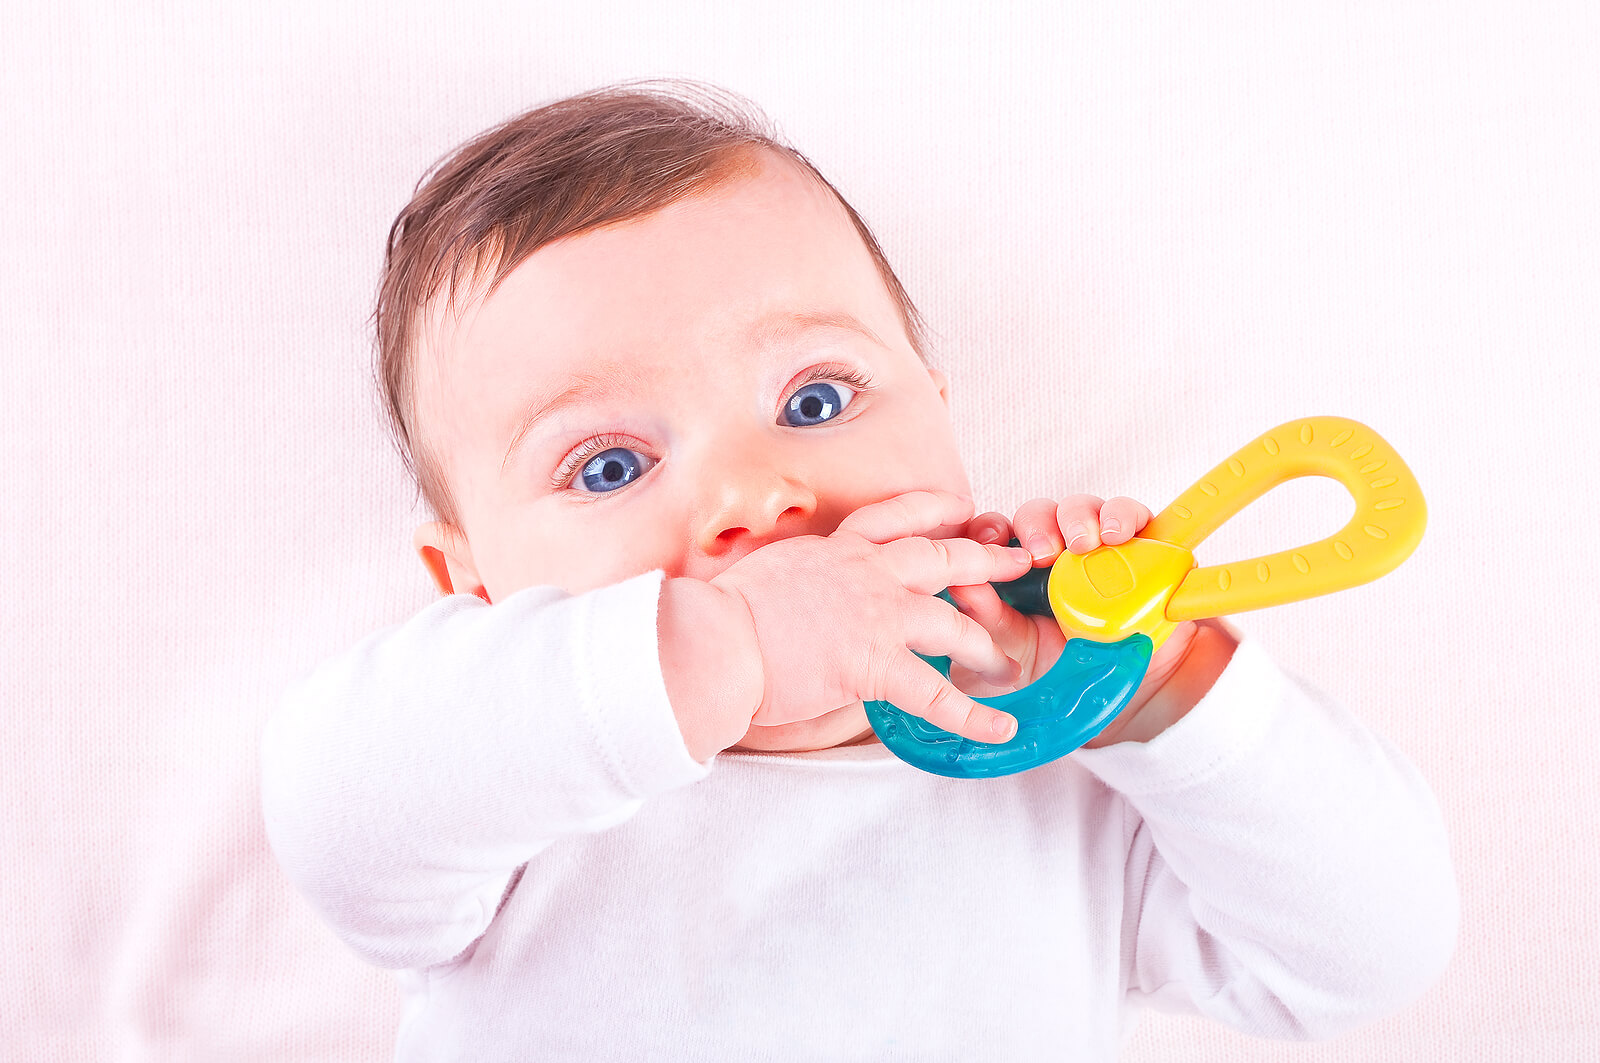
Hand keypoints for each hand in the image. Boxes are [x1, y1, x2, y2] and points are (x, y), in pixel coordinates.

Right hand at [661, 490, 1036, 758]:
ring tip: (1006, 661)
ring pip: (953, 623)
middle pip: (942, 557)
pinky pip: (937, 694)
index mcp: (836, 550)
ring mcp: (876, 617)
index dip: (934, 510)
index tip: (961, 508)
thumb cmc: (721, 615)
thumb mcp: (767, 574)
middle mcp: (865, 574)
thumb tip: (797, 593)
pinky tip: (999, 726)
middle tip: (1018, 560)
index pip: (894, 518)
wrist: (714, 639)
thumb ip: (798, 579)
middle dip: (987, 559)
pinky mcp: (875, 665)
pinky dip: (973, 714)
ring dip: (985, 644)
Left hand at [949, 494, 1229, 745]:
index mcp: (1018, 575)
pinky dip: (1121, 516)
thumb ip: (989, 622)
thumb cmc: (1060, 674)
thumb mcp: (1015, 654)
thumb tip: (965, 588)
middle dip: (1036, 524)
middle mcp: (1056, 556)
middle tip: (1042, 551)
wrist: (1118, 698)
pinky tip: (1115, 534)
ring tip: (1082, 543)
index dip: (990, 527)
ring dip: (1076, 517)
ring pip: (1079, 509)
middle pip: (1038, 515)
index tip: (988, 539)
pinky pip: (1130, 517)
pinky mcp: (1140, 548)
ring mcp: (1097, 549)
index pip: (997, 534)